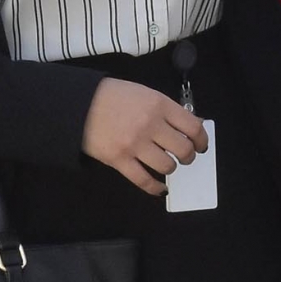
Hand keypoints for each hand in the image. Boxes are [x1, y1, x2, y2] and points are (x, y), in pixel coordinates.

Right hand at [82, 79, 206, 196]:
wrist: (79, 104)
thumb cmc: (112, 96)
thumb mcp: (144, 93)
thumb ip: (167, 109)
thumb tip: (191, 125)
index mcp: (159, 105)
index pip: (192, 127)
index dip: (202, 139)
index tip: (201, 145)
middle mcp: (150, 125)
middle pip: (183, 149)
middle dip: (189, 156)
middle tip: (185, 156)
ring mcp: (135, 144)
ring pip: (167, 166)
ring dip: (172, 168)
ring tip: (167, 165)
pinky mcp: (119, 160)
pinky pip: (144, 180)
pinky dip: (156, 187)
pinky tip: (160, 187)